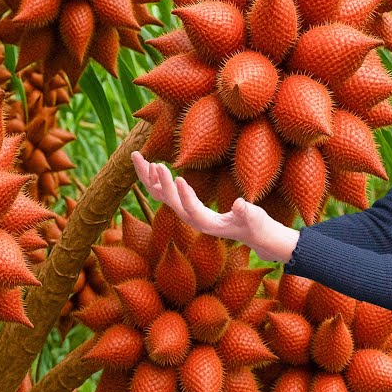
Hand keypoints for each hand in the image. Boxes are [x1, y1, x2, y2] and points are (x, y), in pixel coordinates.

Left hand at [131, 151, 298, 261]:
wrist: (252, 234)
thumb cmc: (254, 224)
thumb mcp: (254, 218)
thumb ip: (246, 212)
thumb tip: (240, 204)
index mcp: (206, 223)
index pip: (191, 209)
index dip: (184, 195)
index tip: (178, 177)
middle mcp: (191, 219)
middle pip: (169, 201)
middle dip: (160, 183)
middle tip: (153, 163)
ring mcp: (187, 212)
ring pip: (162, 195)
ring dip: (149, 177)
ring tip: (137, 157)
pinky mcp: (187, 206)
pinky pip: (166, 192)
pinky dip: (157, 178)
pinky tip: (151, 164)